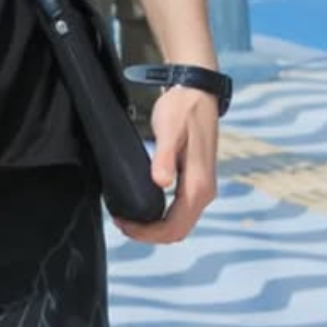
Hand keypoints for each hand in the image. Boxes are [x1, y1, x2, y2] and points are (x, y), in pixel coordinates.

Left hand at [115, 87, 217, 245]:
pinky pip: (180, 212)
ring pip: (180, 224)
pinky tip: (143, 206)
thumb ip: (165, 157)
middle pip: (178, 231)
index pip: (174, 227)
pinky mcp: (196, 181)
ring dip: (155, 228)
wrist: (198, 92)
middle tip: (121, 223)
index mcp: (198, 185)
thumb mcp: (169, 129)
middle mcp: (205, 191)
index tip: (123, 224)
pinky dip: (162, 217)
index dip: (147, 233)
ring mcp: (202, 187)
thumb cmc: (182, 108)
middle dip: (149, 234)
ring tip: (128, 217)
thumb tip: (161, 182)